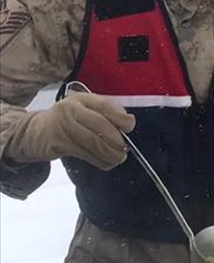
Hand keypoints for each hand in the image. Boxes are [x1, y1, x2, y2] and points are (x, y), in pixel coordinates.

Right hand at [6, 94, 134, 169]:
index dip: (119, 117)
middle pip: (100, 125)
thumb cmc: (67, 121)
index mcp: (82, 99)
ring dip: (109, 154)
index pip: (104, 105)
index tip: (129, 127)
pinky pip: (83, 153)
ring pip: (92, 142)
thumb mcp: (84, 110)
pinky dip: (97, 160)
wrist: (34, 132)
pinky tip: (105, 163)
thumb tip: (127, 122)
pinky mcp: (57, 143)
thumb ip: (104, 113)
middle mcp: (71, 109)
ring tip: (118, 159)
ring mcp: (62, 125)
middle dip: (116, 140)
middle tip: (124, 150)